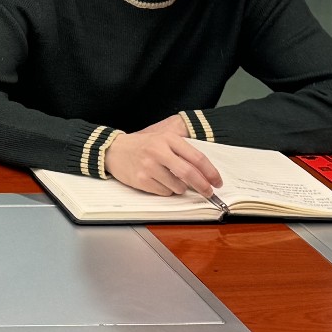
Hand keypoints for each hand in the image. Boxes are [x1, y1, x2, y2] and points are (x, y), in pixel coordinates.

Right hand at [104, 116, 222, 196]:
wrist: (114, 150)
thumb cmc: (142, 146)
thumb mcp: (163, 140)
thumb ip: (183, 153)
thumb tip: (205, 174)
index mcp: (168, 139)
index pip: (197, 158)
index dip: (211, 172)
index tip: (217, 182)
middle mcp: (158, 151)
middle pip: (189, 173)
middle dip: (203, 186)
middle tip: (208, 192)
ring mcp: (149, 166)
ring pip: (177, 186)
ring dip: (180, 188)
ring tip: (171, 180)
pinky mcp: (141, 179)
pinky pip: (164, 192)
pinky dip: (166, 191)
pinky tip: (158, 181)